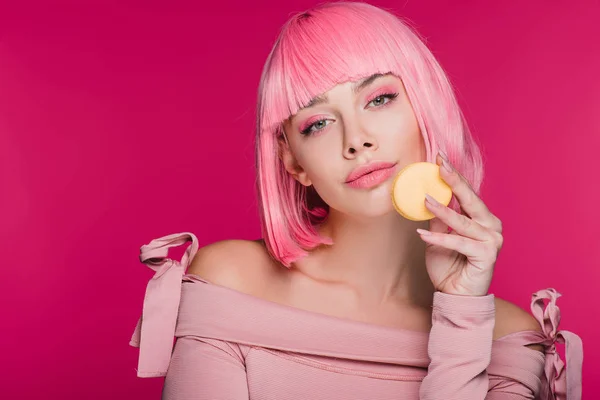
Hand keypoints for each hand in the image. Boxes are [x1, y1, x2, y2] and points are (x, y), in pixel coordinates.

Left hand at [417, 151, 503, 296]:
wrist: (455, 296)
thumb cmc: (449, 266)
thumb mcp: (438, 237)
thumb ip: (438, 218)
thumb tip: (427, 194)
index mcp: (482, 219)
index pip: (467, 194)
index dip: (454, 176)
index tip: (441, 158)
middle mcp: (492, 226)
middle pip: (471, 200)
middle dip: (454, 181)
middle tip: (441, 164)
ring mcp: (493, 240)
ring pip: (463, 222)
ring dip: (443, 211)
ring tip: (425, 200)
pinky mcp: (487, 255)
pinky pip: (459, 242)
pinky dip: (440, 238)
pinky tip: (422, 234)